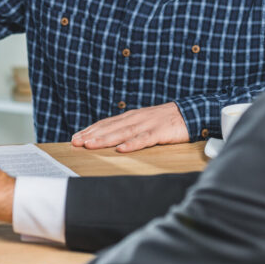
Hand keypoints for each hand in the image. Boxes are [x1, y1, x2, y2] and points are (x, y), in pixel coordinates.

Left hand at [71, 103, 188, 151]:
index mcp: (130, 117)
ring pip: (122, 133)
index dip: (90, 130)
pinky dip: (132, 144)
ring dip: (105, 139)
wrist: (189, 113)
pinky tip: (121, 149)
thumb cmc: (164, 121)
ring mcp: (147, 125)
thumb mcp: (143, 122)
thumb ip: (128, 129)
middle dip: (91, 135)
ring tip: (90, 145)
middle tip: (76, 142)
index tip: (75, 138)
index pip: (105, 123)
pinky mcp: (159, 132)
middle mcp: (135, 119)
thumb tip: (110, 139)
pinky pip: (144, 139)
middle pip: (110, 127)